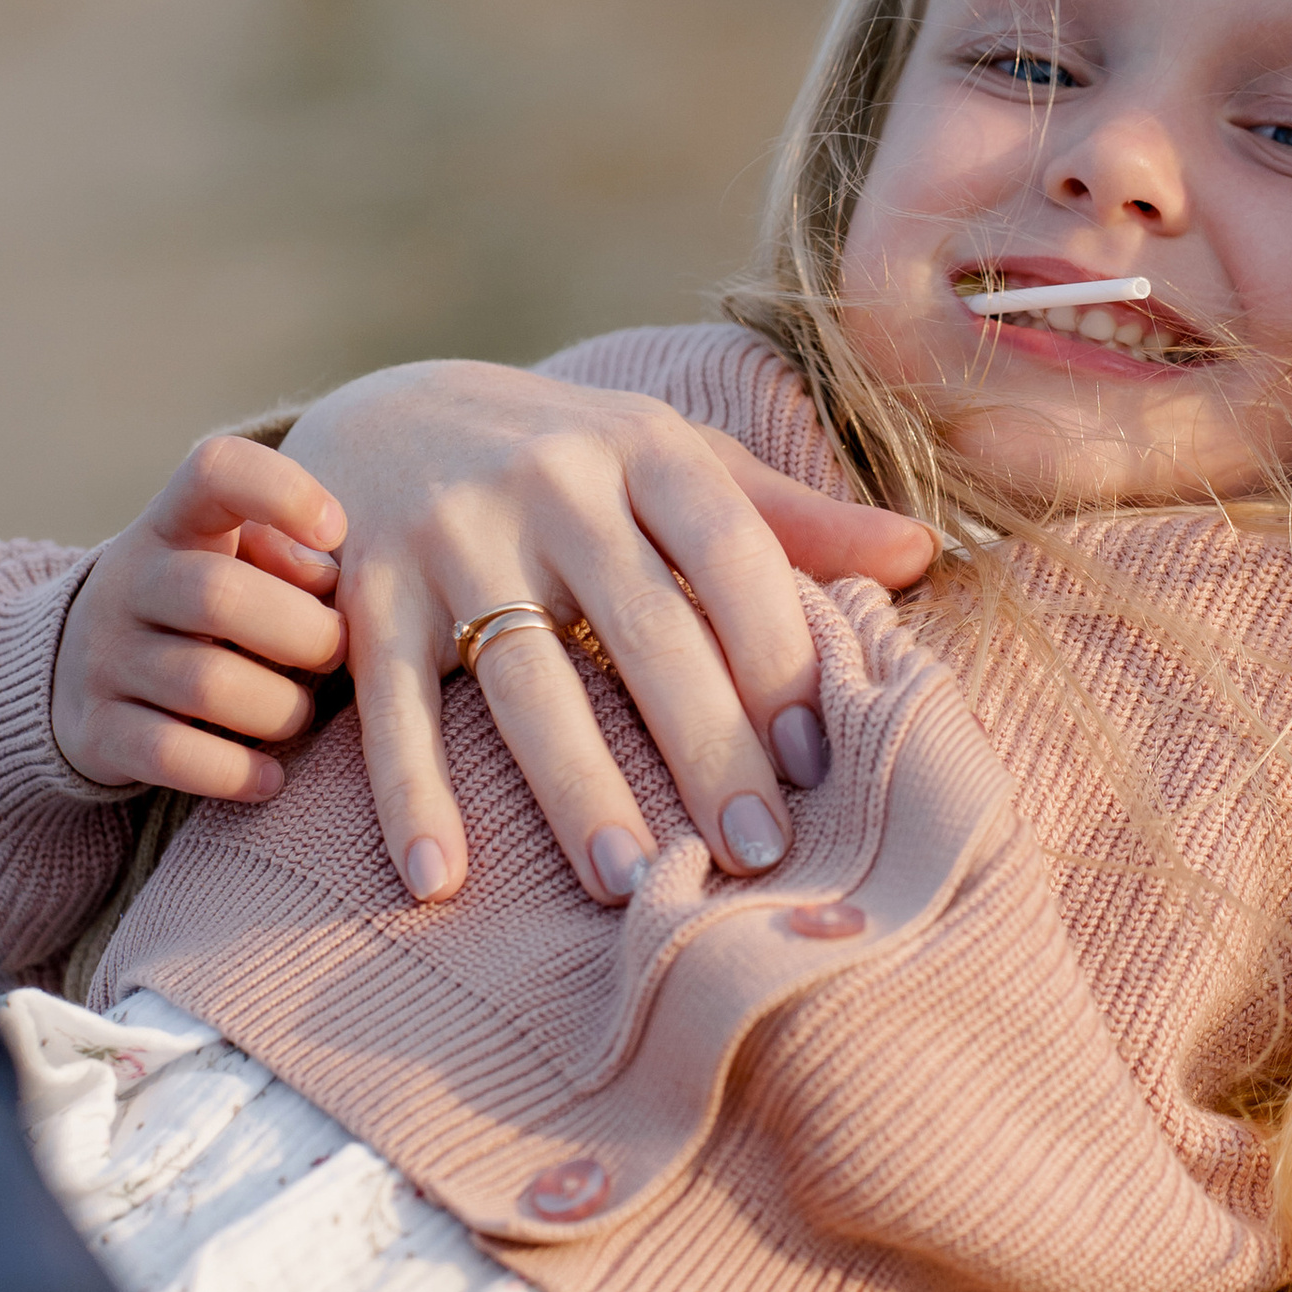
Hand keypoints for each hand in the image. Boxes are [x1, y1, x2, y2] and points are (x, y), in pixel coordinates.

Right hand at [52, 437, 349, 800]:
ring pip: (207, 685)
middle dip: (303, 634)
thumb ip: (295, 556)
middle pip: (219, 595)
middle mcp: (130, 580)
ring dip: (281, 709)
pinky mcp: (96, 729)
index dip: (281, 491)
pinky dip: (235, 772)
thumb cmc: (210, 606)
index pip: (215, 471)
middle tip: (334, 653)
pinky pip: (172, 755)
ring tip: (298, 712)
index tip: (336, 529)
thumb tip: (328, 579)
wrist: (88, 668)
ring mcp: (104, 655)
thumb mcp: (244, 561)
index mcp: (177, 522)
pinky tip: (270, 777)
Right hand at [282, 361, 935, 906]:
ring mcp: (450, 534)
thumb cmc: (572, 461)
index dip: (779, 657)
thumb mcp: (675, 461)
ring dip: (576, 787)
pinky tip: (441, 878)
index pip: (732, 553)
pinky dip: (411, 792)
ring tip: (628, 881)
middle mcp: (550, 481)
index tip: (817, 761)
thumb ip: (787, 517)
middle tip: (753, 853)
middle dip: (704, 745)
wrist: (386, 410)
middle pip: (644, 630)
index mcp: (644, 447)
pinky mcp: (366, 592)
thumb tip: (925, 553)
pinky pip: (394, 704)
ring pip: (525, 678)